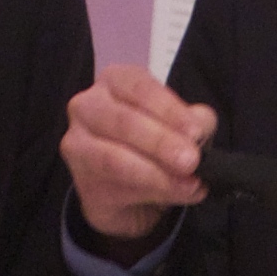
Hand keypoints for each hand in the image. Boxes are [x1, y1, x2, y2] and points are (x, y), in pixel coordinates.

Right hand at [63, 63, 211, 244]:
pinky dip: (149, 191)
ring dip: (155, 173)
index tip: (195, 132)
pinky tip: (174, 194)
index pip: (139, 88)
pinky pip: (113, 185)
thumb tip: (198, 132)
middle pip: (123, 121)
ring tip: (188, 183)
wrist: (134, 192)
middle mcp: (87, 105)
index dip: (169, 110)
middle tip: (191, 161)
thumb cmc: (155, 145)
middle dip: (161, 142)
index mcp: (115, 81)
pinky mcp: (80, 179)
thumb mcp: (183, 126)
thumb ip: (195, 122)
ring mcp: (77, 142)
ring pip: (113, 158)